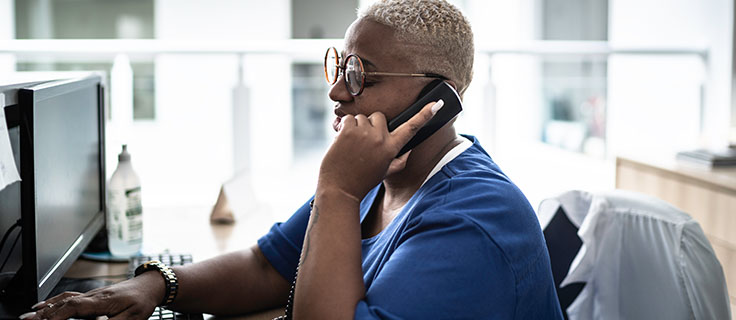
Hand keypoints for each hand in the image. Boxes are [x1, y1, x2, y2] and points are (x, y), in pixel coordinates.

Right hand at [22, 271, 163, 319]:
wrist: (150, 286)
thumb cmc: (142, 301)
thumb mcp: (132, 318)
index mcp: (102, 301)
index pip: (74, 306)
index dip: (56, 314)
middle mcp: (93, 296)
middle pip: (63, 303)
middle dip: (44, 313)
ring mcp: (91, 294)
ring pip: (64, 299)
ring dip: (46, 307)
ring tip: (30, 316)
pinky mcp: (92, 296)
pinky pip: (68, 297)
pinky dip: (54, 301)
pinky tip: (44, 306)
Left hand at [317, 100, 442, 200]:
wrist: (340, 189)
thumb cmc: (362, 181)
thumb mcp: (385, 172)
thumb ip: (400, 160)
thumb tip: (409, 149)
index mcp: (392, 148)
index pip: (411, 128)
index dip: (425, 115)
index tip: (436, 104)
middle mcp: (380, 139)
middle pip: (380, 117)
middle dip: (372, 125)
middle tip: (364, 142)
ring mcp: (364, 133)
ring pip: (362, 117)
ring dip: (356, 127)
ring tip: (351, 145)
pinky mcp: (348, 130)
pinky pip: (348, 118)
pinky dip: (343, 127)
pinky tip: (342, 142)